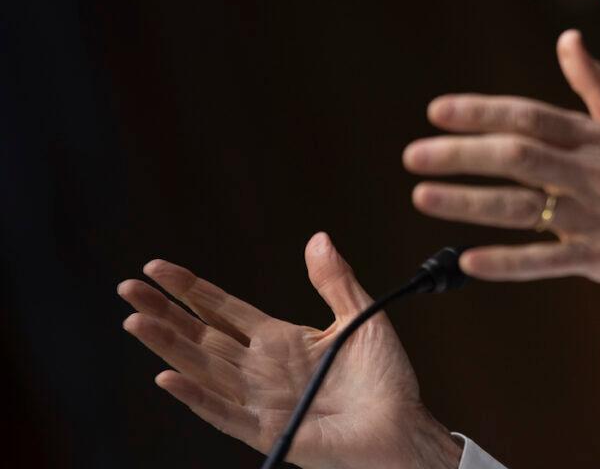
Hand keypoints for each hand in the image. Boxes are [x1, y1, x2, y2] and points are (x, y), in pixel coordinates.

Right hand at [117, 233, 461, 468]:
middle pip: (201, 336)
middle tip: (128, 288)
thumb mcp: (361, 317)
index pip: (223, 310)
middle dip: (165, 313)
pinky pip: (224, 413)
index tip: (157, 268)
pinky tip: (168, 378)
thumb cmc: (386, 379)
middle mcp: (262, 369)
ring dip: (168, 347)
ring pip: (203, 369)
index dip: (191, 290)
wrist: (404, 425)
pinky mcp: (269, 430)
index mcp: (281, 341)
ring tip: (135, 321)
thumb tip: (318, 238)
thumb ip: (335, 280)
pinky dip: (196, 396)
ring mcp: (261, 400)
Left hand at [404, 30, 599, 325]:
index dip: (483, 112)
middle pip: (519, 156)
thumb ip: (594, 85)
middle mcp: (594, 172)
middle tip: (414, 155)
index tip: (438, 111)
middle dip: (462, 153)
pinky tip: (469, 261)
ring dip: (469, 201)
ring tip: (423, 195)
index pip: (531, 116)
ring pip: (524, 207)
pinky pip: (547, 260)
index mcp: (598, 138)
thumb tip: (566, 38)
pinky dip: (508, 262)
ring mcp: (598, 217)